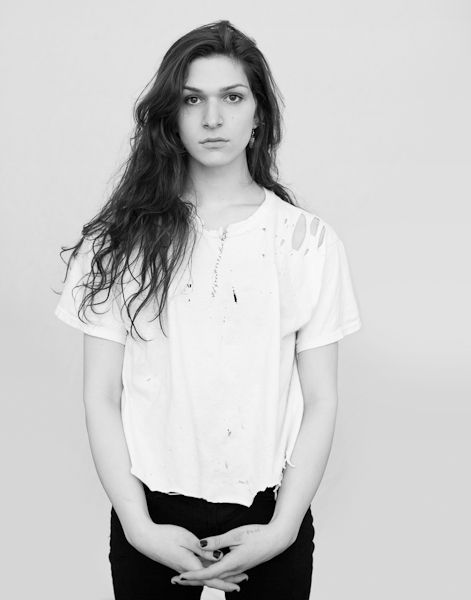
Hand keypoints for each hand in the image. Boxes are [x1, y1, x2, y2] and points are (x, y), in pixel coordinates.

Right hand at [128, 522, 247, 592]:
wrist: (145, 538)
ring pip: (203, 576)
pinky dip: (206, 573)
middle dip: (225, 582)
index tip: (237, 586)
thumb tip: (219, 557)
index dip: (225, 582)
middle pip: (209, 579)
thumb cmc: (165, 535)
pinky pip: (196, 571)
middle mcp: (187, 570)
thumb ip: (203, 549)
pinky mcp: (179, 563)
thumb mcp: (187, 538)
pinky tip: (210, 572)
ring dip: (217, 578)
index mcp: (190, 564)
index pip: (211, 577)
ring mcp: (182, 567)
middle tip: (240, 584)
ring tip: (230, 579)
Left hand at [170, 522, 293, 587]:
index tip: (179, 576)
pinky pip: (224, 573)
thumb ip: (217, 541)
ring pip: (216, 576)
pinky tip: (209, 571)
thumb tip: (200, 544)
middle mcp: (234, 569)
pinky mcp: (241, 565)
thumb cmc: (258, 534)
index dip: (192, 575)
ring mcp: (238, 568)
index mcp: (231, 563)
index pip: (207, 573)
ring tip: (187, 577)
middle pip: (209, 578)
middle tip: (176, 580)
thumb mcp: (236, 534)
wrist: (277, 539)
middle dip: (192, 580)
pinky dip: (213, 574)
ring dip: (201, 577)